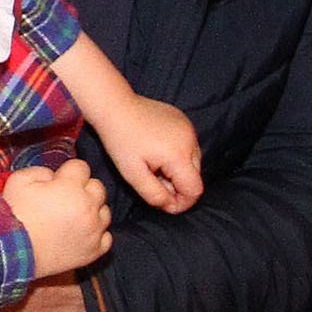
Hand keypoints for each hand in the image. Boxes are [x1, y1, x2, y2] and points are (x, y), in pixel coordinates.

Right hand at [4, 157, 111, 276]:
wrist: (12, 252)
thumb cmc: (14, 215)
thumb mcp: (19, 180)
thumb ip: (42, 170)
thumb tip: (55, 176)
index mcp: (71, 188)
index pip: (81, 167)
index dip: (68, 172)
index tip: (58, 181)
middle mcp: (88, 208)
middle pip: (98, 188)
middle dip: (83, 189)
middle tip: (65, 198)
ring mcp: (93, 231)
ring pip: (104, 212)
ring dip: (92, 211)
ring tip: (73, 217)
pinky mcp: (93, 252)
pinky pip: (106, 237)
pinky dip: (96, 235)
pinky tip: (81, 233)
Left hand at [113, 99, 202, 213]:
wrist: (116, 107)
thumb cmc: (120, 141)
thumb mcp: (133, 174)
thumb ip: (154, 195)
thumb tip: (171, 205)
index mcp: (179, 155)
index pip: (194, 190)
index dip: (182, 202)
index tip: (163, 202)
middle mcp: (190, 140)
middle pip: (195, 177)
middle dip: (177, 186)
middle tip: (151, 178)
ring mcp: (189, 128)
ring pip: (193, 163)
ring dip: (177, 171)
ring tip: (152, 164)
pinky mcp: (184, 121)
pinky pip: (188, 147)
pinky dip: (177, 156)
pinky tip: (156, 151)